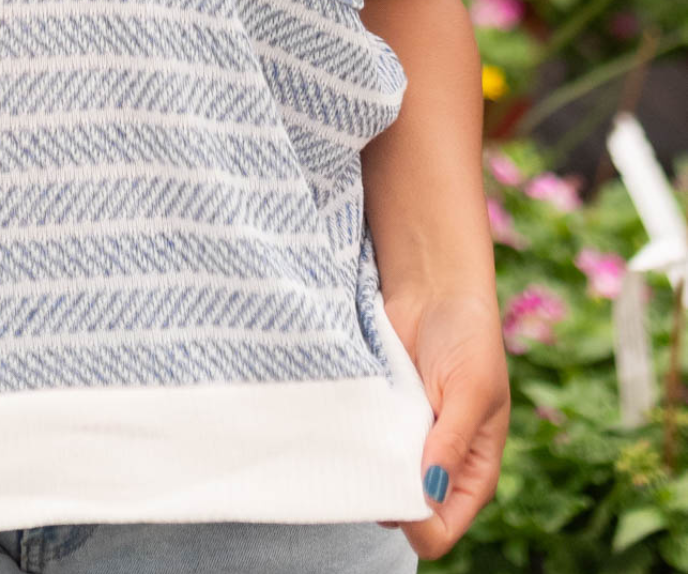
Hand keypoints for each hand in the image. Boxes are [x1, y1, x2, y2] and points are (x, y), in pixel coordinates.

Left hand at [375, 287, 510, 562]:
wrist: (433, 288)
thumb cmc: (467, 337)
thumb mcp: (470, 390)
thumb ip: (452, 442)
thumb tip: (429, 490)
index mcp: (472, 473)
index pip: (442, 530)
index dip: (417, 524)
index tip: (395, 492)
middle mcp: (436, 466)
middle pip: (404, 515)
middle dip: (384, 498)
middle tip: (367, 464)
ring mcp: (404, 443)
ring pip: (376, 483)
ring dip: (364, 469)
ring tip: (356, 439)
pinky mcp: (379, 418)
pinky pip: (359, 447)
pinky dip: (351, 442)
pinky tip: (345, 424)